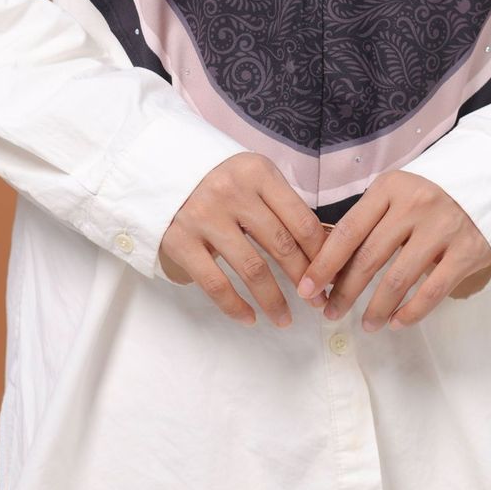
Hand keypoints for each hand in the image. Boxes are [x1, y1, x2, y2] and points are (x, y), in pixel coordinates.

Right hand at [157, 153, 331, 328]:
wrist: (159, 171)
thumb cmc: (218, 179)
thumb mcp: (252, 177)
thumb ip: (280, 205)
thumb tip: (319, 252)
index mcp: (257, 173)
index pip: (301, 219)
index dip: (321, 253)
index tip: (331, 276)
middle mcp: (232, 192)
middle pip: (281, 245)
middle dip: (304, 279)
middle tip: (316, 302)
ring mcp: (204, 216)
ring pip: (252, 269)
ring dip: (273, 300)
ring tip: (285, 318)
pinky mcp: (180, 241)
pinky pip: (215, 284)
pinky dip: (235, 307)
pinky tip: (249, 318)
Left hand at [296, 170, 490, 330]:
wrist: (489, 187)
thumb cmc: (429, 197)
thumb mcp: (396, 195)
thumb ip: (368, 221)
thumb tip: (331, 266)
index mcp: (390, 188)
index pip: (349, 230)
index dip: (325, 263)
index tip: (307, 288)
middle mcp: (415, 205)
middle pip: (369, 257)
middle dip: (344, 292)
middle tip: (330, 313)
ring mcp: (442, 228)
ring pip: (398, 279)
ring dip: (376, 308)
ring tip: (365, 325)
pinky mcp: (466, 252)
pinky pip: (431, 291)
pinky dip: (410, 313)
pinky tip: (396, 323)